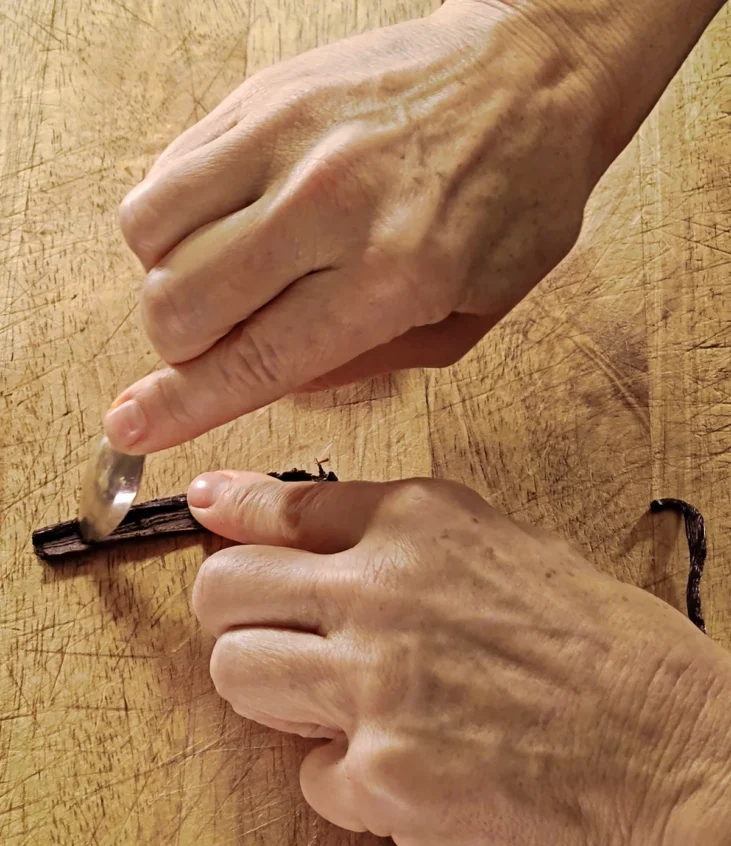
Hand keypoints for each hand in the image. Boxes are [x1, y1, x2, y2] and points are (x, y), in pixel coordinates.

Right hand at [105, 0, 607, 452]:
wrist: (531, 73)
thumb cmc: (512, 201)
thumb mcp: (468, 318)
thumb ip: (363, 363)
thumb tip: (268, 380)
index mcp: (392, 276)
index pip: (254, 359)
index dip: (182, 407)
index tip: (132, 428)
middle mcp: (327, 204)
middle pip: (181, 302)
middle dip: (175, 348)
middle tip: (208, 345)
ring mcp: (286, 138)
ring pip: (151, 232)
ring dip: (163, 279)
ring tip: (213, 281)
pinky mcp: (262, 94)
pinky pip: (166, 169)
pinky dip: (168, 216)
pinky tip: (215, 226)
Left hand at [186, 470, 730, 845]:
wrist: (687, 754)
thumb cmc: (617, 659)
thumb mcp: (512, 555)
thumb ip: (409, 546)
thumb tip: (323, 537)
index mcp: (422, 525)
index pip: (281, 505)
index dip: (233, 515)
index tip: (210, 513)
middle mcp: (384, 590)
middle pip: (225, 590)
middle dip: (236, 619)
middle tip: (273, 640)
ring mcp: (376, 684)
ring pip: (238, 675)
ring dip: (275, 698)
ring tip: (335, 712)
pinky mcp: (384, 777)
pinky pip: (311, 779)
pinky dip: (348, 784)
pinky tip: (407, 775)